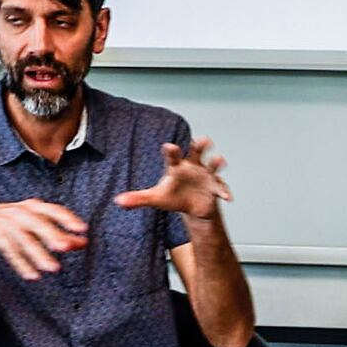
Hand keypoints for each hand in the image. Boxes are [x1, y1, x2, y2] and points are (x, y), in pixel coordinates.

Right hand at [0, 200, 85, 280]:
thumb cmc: (17, 223)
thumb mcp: (37, 225)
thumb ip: (60, 234)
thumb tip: (84, 242)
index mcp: (34, 207)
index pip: (53, 210)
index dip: (67, 218)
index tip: (82, 228)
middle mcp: (20, 212)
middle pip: (38, 223)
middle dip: (52, 234)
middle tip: (66, 247)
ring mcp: (6, 222)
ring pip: (24, 239)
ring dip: (39, 254)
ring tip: (53, 268)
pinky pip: (9, 250)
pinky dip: (21, 263)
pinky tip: (32, 276)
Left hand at [113, 139, 229, 232]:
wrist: (192, 206)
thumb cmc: (173, 196)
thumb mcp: (156, 198)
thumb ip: (138, 198)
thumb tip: (118, 201)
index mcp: (176, 166)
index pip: (173, 156)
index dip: (171, 151)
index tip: (169, 147)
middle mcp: (192, 166)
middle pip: (196, 152)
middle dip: (200, 145)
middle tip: (203, 140)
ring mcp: (206, 175)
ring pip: (212, 166)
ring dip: (216, 162)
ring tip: (220, 161)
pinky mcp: (215, 187)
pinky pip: (221, 188)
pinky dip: (224, 191)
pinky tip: (227, 197)